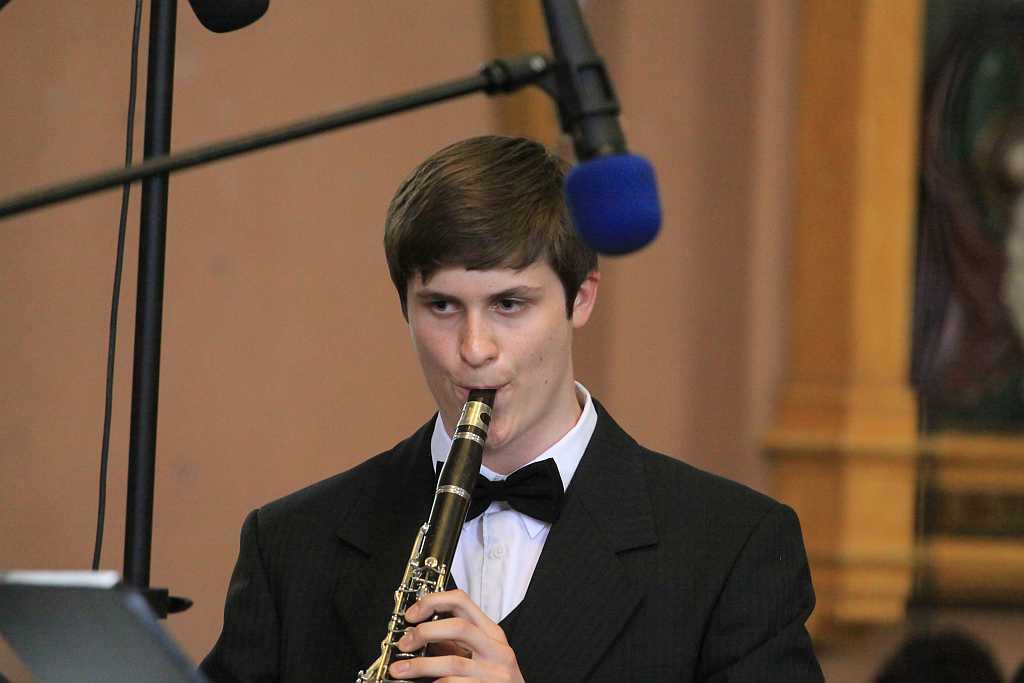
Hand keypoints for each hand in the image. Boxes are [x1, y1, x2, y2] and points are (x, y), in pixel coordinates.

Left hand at [388, 589, 524, 682]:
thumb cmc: (491, 680)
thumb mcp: (477, 655)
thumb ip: (452, 643)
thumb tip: (415, 632)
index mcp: (491, 633)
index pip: (462, 601)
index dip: (433, 602)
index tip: (411, 615)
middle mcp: (497, 649)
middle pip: (459, 627)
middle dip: (426, 632)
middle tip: (404, 642)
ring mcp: (495, 673)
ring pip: (453, 662)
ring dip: (420, 665)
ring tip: (399, 669)